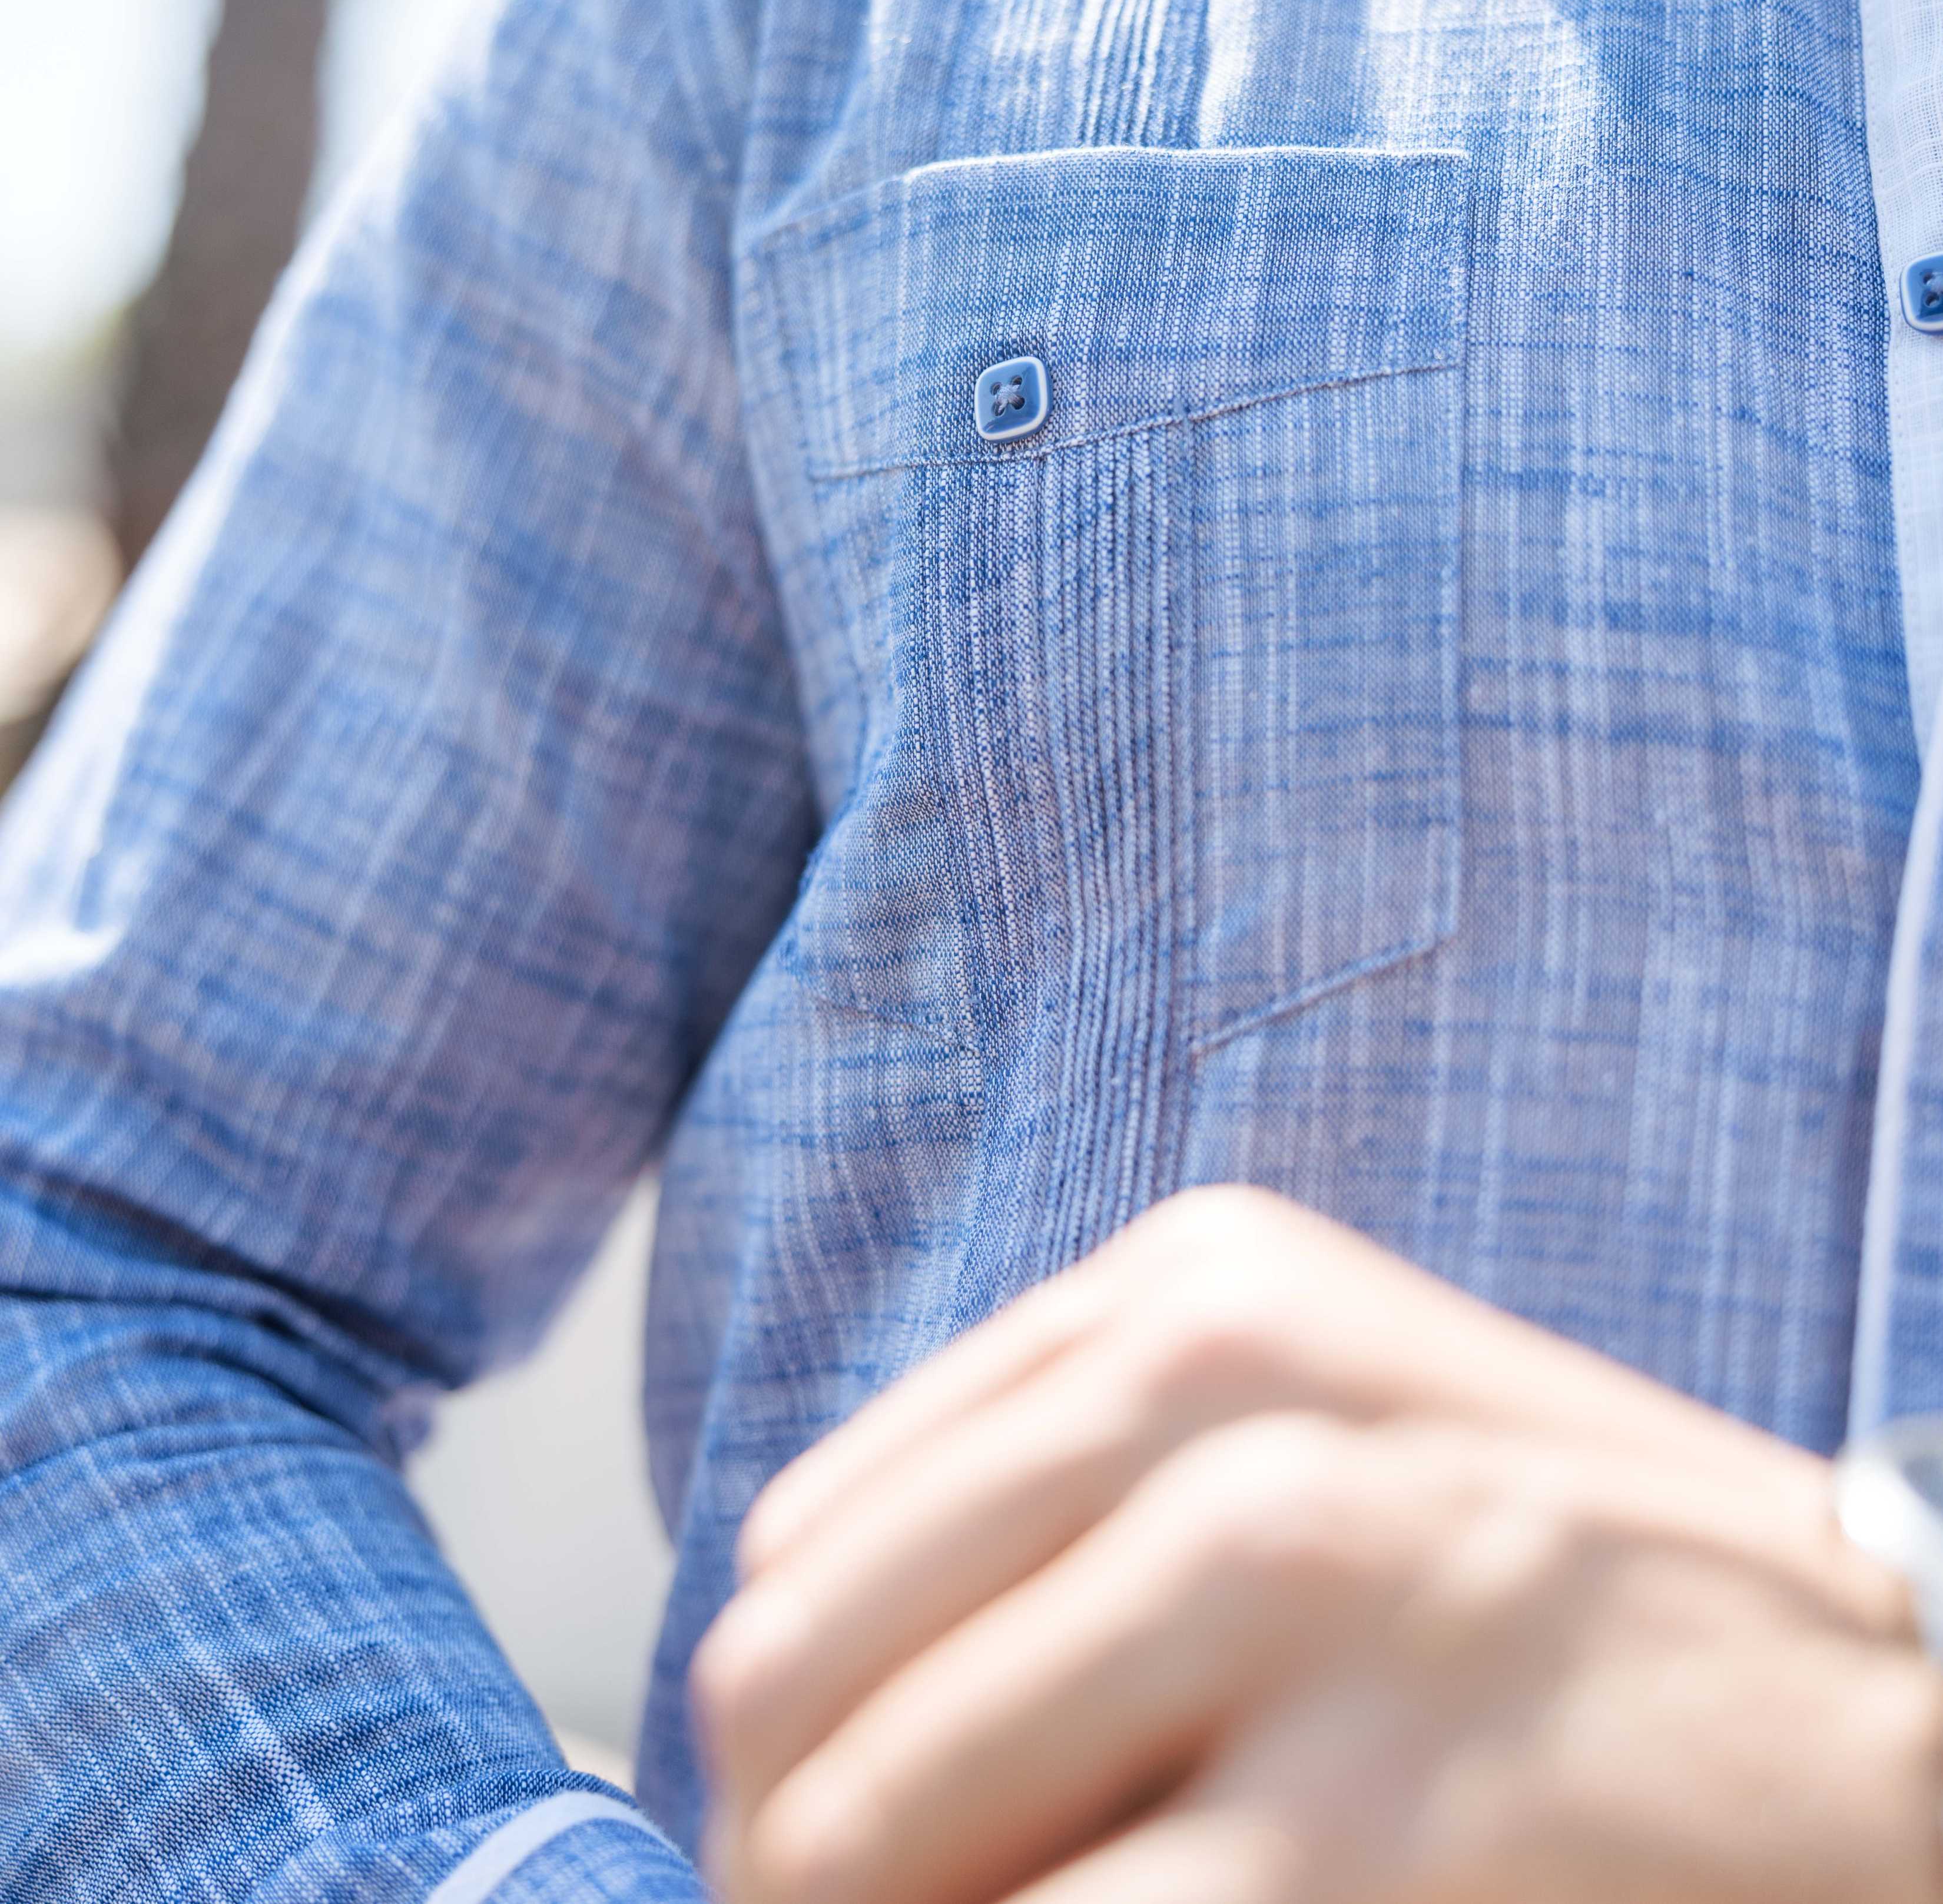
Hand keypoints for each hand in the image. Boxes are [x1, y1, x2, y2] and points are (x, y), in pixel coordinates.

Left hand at [694, 1187, 1942, 1903]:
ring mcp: (1295, 1584)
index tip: (814, 1820)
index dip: (779, 1713)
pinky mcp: (1376, 1812)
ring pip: (868, 1829)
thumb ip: (1072, 1502)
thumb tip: (794, 1698)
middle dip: (774, 1847)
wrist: (1865, 1695)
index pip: (813, 1526)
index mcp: (1185, 1291)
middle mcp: (1214, 1395)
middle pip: (795, 1670)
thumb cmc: (1542, 1581)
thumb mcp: (1306, 1428)